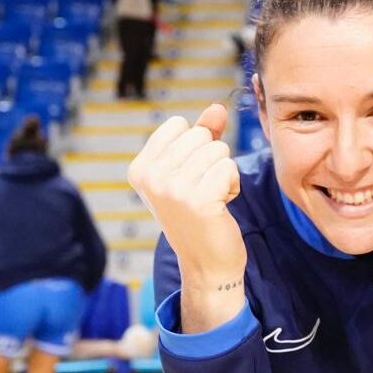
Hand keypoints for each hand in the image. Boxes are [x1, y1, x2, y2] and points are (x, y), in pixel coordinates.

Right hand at [128, 104, 244, 288]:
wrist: (207, 265)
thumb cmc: (200, 214)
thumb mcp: (192, 170)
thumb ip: (203, 135)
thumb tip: (217, 107)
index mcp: (140, 168)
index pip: (179, 125)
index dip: (194, 146)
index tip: (188, 178)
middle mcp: (151, 177)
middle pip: (201, 135)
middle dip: (211, 159)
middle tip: (202, 192)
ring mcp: (172, 189)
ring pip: (218, 150)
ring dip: (223, 174)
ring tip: (211, 200)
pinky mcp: (198, 200)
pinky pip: (229, 167)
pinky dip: (232, 185)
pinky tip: (220, 207)